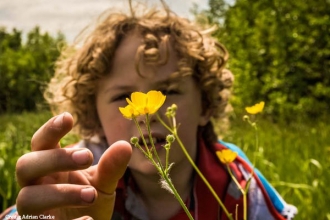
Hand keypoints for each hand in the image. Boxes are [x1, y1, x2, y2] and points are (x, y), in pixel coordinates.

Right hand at [15, 112, 131, 218]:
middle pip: (26, 165)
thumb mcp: (103, 183)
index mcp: (50, 166)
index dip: (50, 129)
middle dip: (55, 159)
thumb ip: (111, 166)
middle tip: (88, 156)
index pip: (41, 143)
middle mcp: (36, 184)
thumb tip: (125, 145)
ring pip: (27, 198)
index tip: (69, 117)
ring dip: (60, 194)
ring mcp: (34, 209)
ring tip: (91, 195)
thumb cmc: (89, 200)